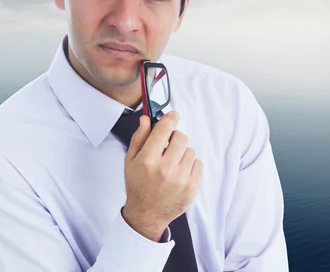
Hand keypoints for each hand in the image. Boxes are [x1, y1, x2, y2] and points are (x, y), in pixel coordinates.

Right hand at [121, 111, 202, 241]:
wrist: (146, 214)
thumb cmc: (137, 185)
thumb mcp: (131, 160)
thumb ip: (139, 138)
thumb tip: (146, 119)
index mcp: (148, 160)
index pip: (163, 130)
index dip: (170, 118)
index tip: (173, 115)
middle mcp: (165, 169)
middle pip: (181, 137)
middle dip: (175, 138)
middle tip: (169, 145)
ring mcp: (180, 179)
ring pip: (190, 150)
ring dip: (182, 153)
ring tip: (173, 163)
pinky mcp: (192, 188)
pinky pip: (198, 164)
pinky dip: (190, 165)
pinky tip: (180, 172)